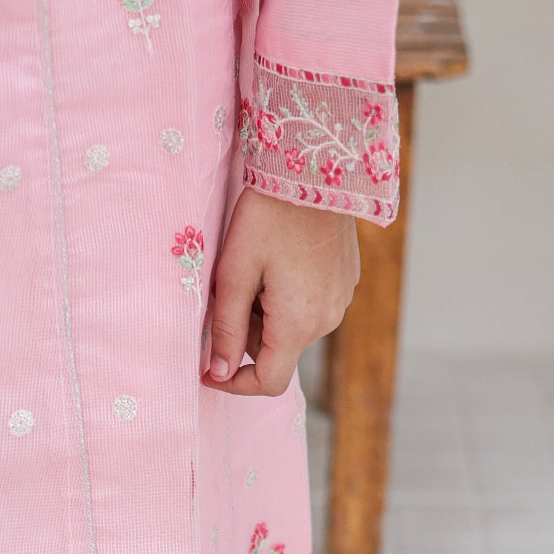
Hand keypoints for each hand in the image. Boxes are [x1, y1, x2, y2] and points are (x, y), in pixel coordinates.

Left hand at [203, 192, 359, 396]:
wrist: (315, 169)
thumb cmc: (267, 217)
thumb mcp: (234, 273)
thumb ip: (225, 328)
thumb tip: (217, 373)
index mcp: (298, 324)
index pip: (267, 381)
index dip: (233, 383)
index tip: (207, 369)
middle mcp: (327, 320)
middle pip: (278, 352)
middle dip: (248, 334)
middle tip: (230, 290)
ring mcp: (341, 300)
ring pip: (293, 329)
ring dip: (268, 315)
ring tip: (255, 270)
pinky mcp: (346, 281)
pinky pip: (311, 306)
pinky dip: (288, 299)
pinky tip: (278, 261)